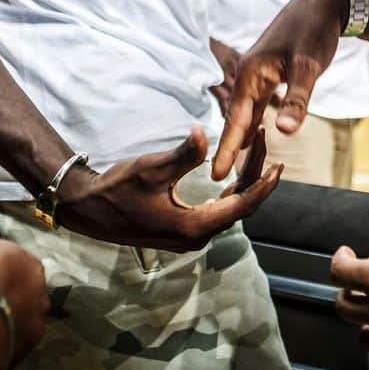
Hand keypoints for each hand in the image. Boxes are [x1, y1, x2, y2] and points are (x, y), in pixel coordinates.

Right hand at [57, 126, 280, 252]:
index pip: (241, 206)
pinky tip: (236, 172)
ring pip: (229, 208)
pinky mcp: (183, 228)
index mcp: (193, 227)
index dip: (263, 185)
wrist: (89, 208)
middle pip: (239, 206)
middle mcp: (196, 236)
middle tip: (266, 143)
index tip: (279, 165)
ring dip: (244, 182)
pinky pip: (217, 210)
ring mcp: (190, 235)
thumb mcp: (151, 168)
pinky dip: (229, 190)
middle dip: (256, 175)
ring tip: (258, 152)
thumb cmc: (118, 188)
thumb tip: (204, 133)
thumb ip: (183, 155)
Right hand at [211, 0, 343, 180]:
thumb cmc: (316, 29)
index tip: (214, 176)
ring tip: (230, 166)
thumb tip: (283, 132)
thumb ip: (297, 98)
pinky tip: (251, 136)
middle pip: (237, 118)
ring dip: (239, 136)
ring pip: (246, 111)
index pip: (236, 119)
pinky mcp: (270, 71)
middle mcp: (250, 73)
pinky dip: (252, 121)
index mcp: (252, 73)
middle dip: (228, 147)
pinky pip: (256, 103)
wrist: (324, 0)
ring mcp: (259, 72)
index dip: (226, 148)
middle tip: (219, 182)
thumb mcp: (310, 64)